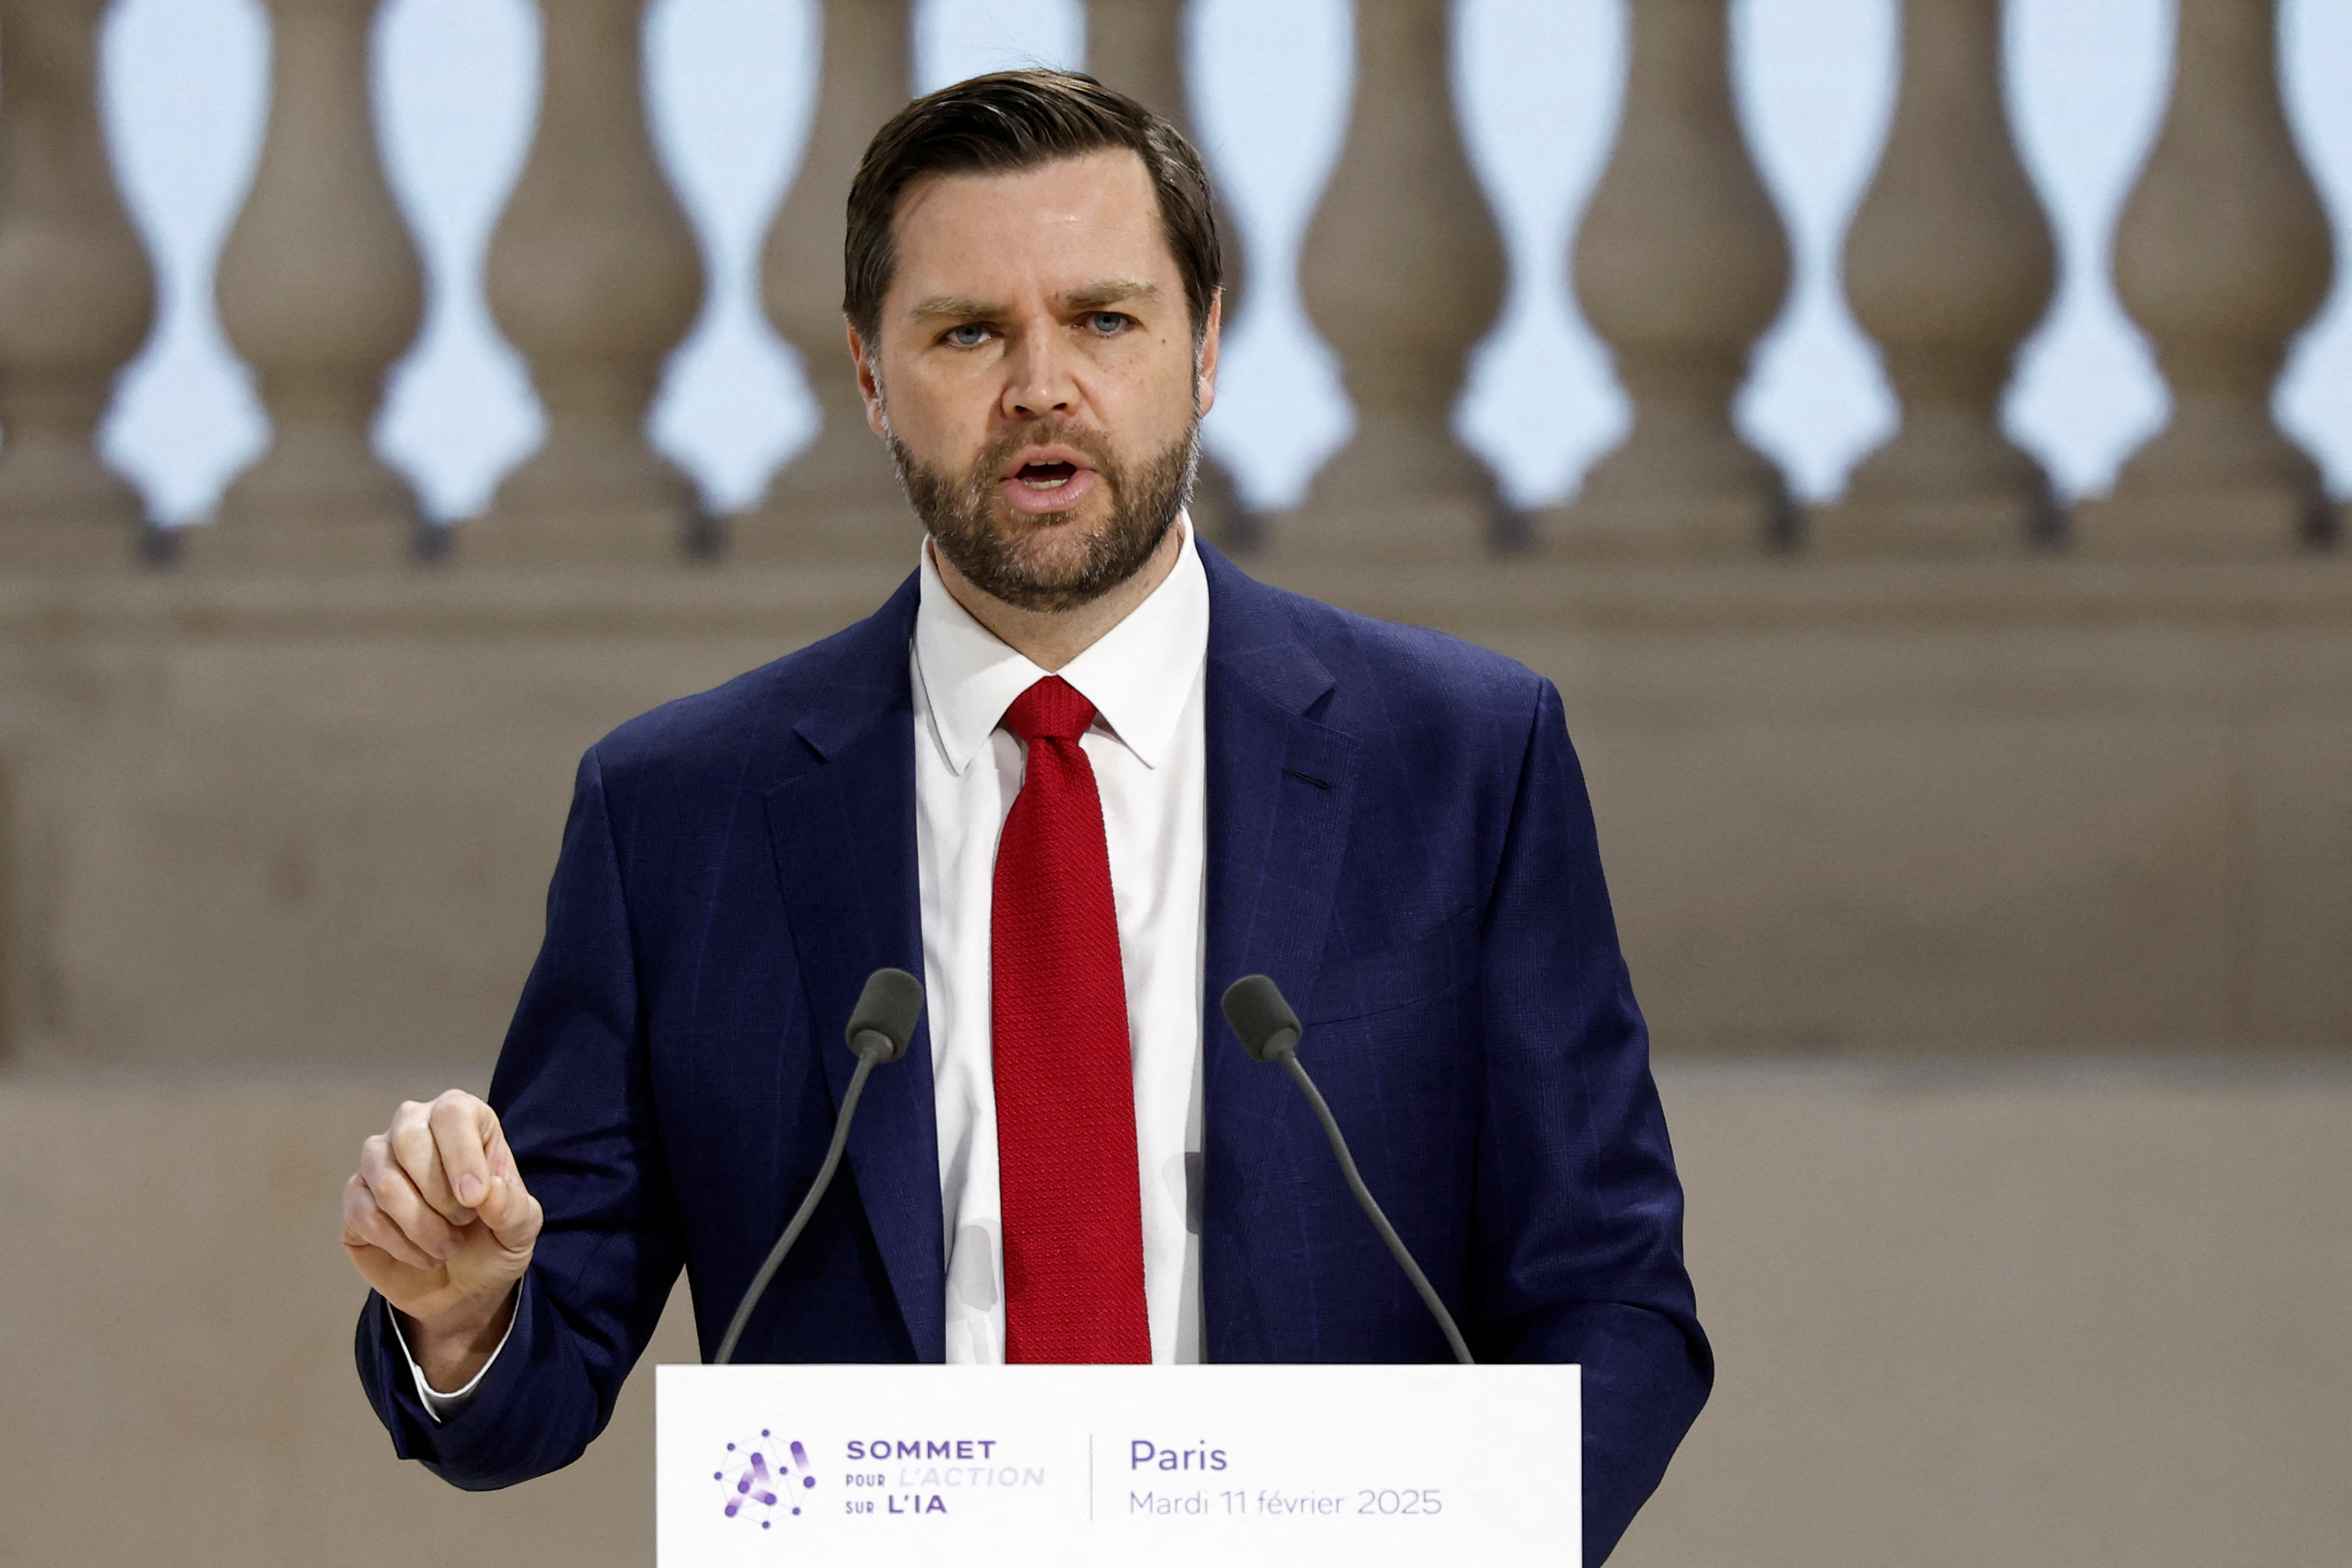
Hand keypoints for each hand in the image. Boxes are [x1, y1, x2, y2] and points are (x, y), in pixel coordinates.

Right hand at [342, 1090, 542, 1390]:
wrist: (464, 1293)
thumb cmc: (498, 1245)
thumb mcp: (523, 1229)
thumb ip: (512, 1205)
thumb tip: (482, 1191)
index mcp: (464, 1122)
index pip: (452, 1111)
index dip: (459, 1154)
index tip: (474, 1202)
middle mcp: (415, 1130)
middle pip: (404, 1136)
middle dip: (435, 1192)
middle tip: (461, 1227)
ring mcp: (377, 1165)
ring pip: (379, 1179)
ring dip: (417, 1225)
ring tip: (445, 1248)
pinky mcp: (353, 1205)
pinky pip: (361, 1215)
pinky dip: (393, 1243)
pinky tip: (418, 1257)